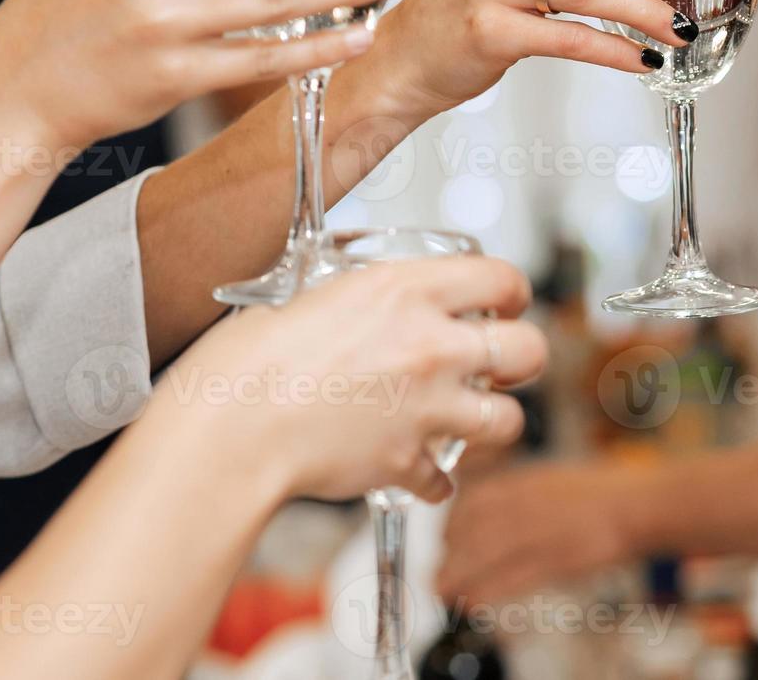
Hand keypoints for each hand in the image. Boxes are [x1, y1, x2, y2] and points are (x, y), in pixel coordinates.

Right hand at [161, 255, 545, 504]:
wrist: (228, 427)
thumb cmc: (251, 359)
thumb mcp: (318, 292)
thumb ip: (372, 296)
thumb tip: (387, 299)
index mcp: (407, 291)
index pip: (503, 277)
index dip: (513, 291)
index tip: (507, 301)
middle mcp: (430, 346)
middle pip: (529, 349)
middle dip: (523, 355)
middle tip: (507, 358)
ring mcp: (425, 407)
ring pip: (508, 419)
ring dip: (494, 419)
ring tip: (475, 415)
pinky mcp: (406, 460)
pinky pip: (443, 479)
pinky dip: (432, 479)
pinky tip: (417, 467)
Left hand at [435, 462, 644, 603]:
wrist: (637, 505)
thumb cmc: (599, 493)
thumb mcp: (550, 477)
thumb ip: (516, 492)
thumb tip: (483, 511)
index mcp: (522, 482)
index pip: (470, 504)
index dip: (450, 528)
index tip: (445, 544)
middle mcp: (524, 504)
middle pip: (469, 533)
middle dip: (448, 558)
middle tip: (437, 577)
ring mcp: (539, 531)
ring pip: (483, 556)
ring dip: (457, 579)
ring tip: (446, 594)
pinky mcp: (556, 559)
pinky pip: (511, 578)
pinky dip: (487, 592)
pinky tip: (474, 603)